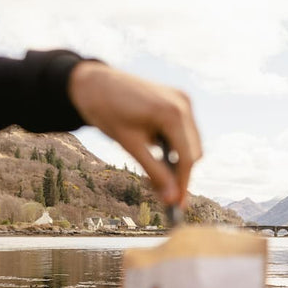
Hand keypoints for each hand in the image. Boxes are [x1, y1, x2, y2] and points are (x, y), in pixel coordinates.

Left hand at [68, 61, 201, 207]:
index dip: (183, 184)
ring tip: (155, 172)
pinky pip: (185, 130)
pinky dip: (175, 145)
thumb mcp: (130, 145)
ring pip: (192, 143)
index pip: (187, 158)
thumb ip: (154, 172)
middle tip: (163, 194)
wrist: (93, 82)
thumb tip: (171, 198)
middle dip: (180, 174)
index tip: (178, 205)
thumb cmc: (107, 110)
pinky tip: (157, 151)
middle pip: (194, 152)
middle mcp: (183, 104)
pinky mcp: (178, 99)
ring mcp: (183, 100)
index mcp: (172, 113)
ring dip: (178, 160)